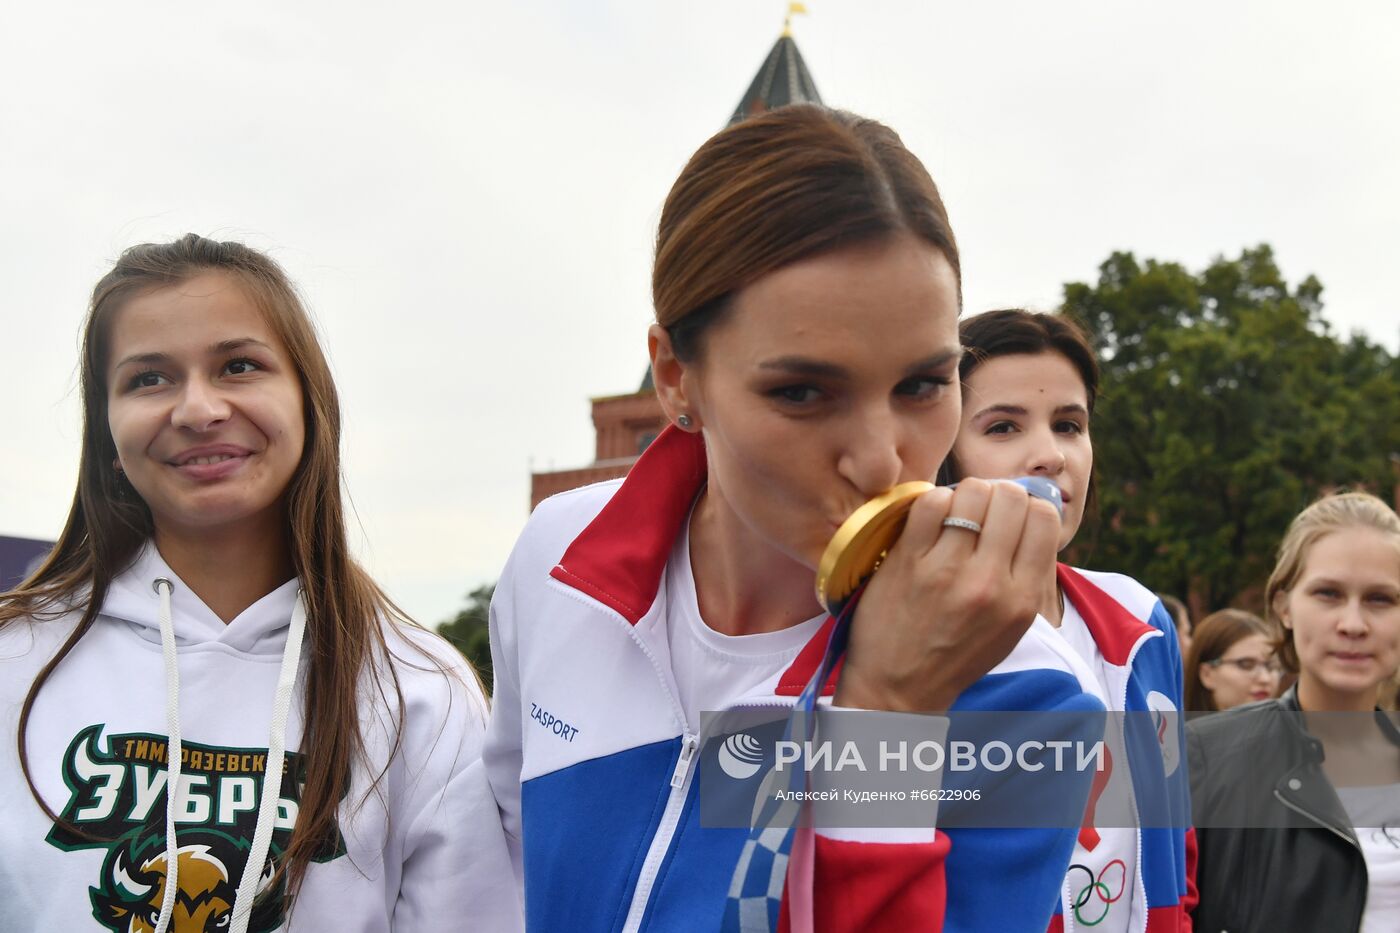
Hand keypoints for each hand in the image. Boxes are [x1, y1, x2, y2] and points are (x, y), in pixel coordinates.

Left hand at [832, 477, 1060, 711]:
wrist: (900, 688)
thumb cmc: (957, 653)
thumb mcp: (1011, 625)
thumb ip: (1026, 573)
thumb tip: (1032, 512)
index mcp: (1022, 599)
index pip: (1044, 518)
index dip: (1030, 506)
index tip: (1012, 514)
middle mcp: (990, 582)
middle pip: (1011, 497)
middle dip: (1000, 495)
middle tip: (983, 510)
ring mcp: (947, 570)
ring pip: (973, 492)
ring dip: (966, 496)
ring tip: (957, 515)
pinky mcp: (908, 561)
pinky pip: (930, 501)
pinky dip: (933, 501)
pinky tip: (931, 520)